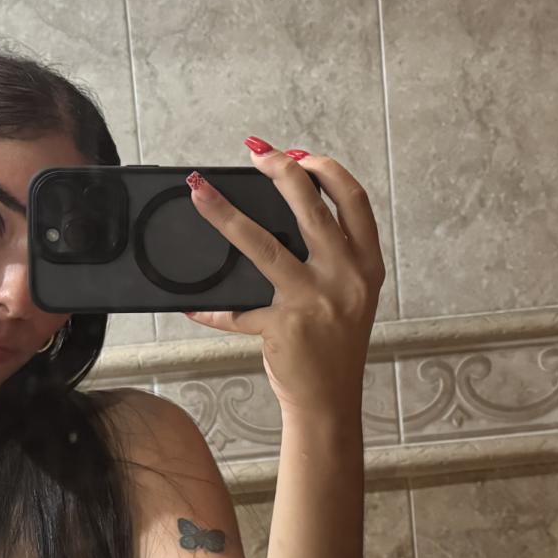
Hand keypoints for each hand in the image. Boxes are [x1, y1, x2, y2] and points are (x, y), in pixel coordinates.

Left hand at [181, 139, 385, 418]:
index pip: (353, 200)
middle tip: (256, 154)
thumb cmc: (335, 344)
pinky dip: (211, 309)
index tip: (299, 154)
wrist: (330, 403)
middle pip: (311, 208)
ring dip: (225, 214)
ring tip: (200, 192)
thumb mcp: (350, 294)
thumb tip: (287, 209)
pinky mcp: (282, 326)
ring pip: (263, 245)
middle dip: (282, 170)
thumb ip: (331, 256)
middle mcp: (345, 277)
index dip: (326, 169)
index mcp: (366, 265)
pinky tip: (191, 305)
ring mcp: (314, 301)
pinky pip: (235, 310)